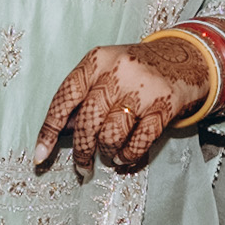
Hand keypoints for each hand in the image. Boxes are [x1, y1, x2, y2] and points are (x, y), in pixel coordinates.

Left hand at [33, 37, 205, 176]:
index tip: (41, 155)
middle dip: (82, 151)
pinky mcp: (164, 105)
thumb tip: (58, 132)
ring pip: (112, 134)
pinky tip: (124, 157)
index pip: (65, 97)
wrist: (183, 57)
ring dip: (107, 152)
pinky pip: (139, 141)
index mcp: (96, 60)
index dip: (49, 129)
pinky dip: (128, 156)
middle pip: (88, 121)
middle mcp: (118, 71)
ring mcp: (143, 88)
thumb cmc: (135, 69)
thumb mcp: (105, 70)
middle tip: (82, 166)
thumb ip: (83, 96)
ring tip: (109, 156)